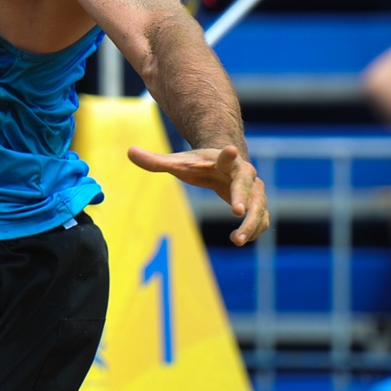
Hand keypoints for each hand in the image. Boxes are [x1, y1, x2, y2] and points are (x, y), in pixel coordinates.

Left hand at [128, 143, 269, 245]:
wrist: (227, 163)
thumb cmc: (201, 164)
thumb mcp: (179, 163)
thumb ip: (156, 161)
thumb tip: (129, 152)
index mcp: (224, 161)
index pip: (227, 156)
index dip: (228, 155)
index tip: (231, 149)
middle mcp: (244, 174)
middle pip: (248, 185)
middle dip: (243, 198)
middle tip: (237, 212)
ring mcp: (254, 190)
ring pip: (259, 207)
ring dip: (251, 223)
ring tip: (237, 240)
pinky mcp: (258, 205)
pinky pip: (261, 220)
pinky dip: (254, 231)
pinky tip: (241, 240)